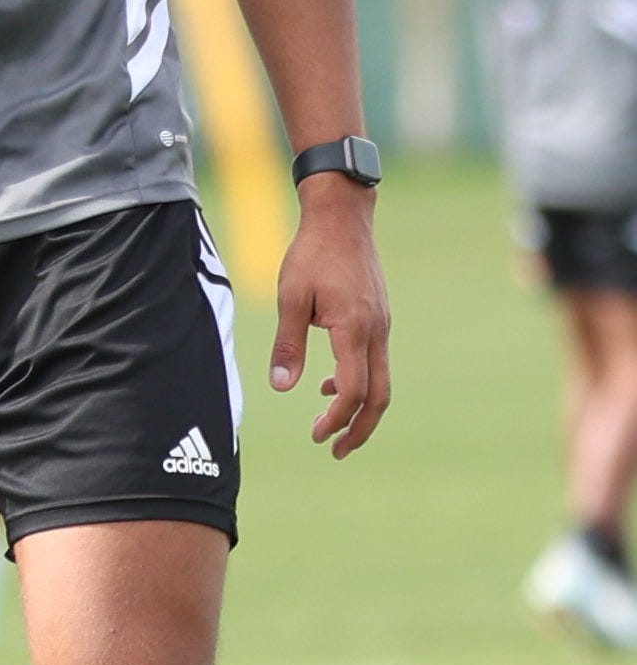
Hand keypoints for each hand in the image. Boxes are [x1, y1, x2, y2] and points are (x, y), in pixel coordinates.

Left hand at [268, 180, 390, 457]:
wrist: (342, 215)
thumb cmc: (312, 251)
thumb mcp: (291, 295)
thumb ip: (288, 342)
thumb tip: (281, 386)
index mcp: (354, 328)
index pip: (352, 390)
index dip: (336, 419)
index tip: (317, 435)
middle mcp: (376, 331)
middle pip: (380, 397)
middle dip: (359, 429)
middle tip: (335, 450)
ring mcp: (382, 324)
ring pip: (382, 380)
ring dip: (360, 407)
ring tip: (330, 422)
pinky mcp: (379, 316)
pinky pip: (375, 360)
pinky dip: (359, 380)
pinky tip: (329, 381)